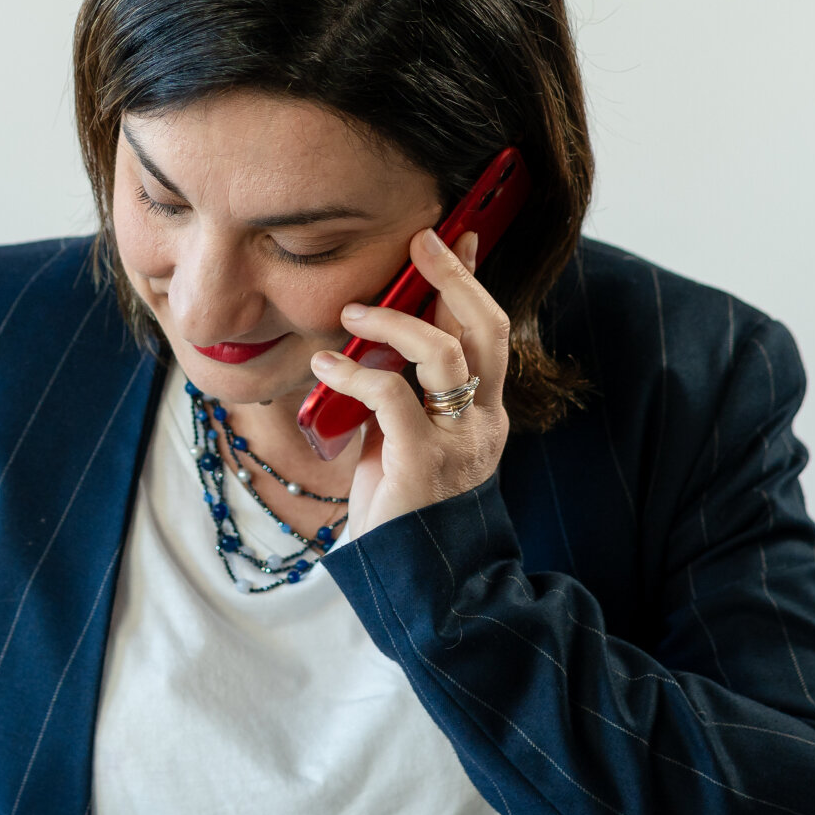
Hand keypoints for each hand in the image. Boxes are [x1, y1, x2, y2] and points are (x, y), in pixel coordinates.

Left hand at [307, 227, 509, 534]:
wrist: (416, 581)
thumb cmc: (403, 508)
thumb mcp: (405, 437)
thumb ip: (400, 392)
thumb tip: (371, 339)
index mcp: (485, 411)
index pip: (489, 330)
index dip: (474, 278)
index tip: (460, 234)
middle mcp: (483, 420)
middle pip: (486, 327)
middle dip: (454, 276)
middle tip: (420, 241)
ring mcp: (459, 441)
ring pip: (445, 353)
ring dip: (395, 322)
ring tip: (354, 313)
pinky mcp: (425, 463)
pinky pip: (393, 398)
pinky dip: (355, 374)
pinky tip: (325, 365)